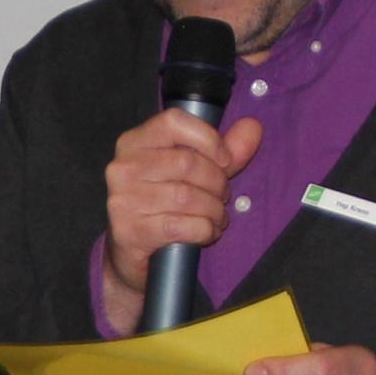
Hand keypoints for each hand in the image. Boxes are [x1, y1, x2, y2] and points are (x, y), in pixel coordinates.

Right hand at [102, 111, 265, 327]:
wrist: (133, 252)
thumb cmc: (164, 205)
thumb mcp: (196, 173)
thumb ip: (226, 150)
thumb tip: (253, 128)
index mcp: (134, 142)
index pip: (173, 122)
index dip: (208, 138)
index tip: (225, 160)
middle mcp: (122, 167)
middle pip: (186, 162)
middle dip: (217, 182)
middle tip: (223, 196)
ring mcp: (122, 200)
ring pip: (187, 197)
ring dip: (214, 210)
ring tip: (219, 217)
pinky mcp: (130, 231)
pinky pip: (181, 226)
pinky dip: (205, 230)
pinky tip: (208, 232)